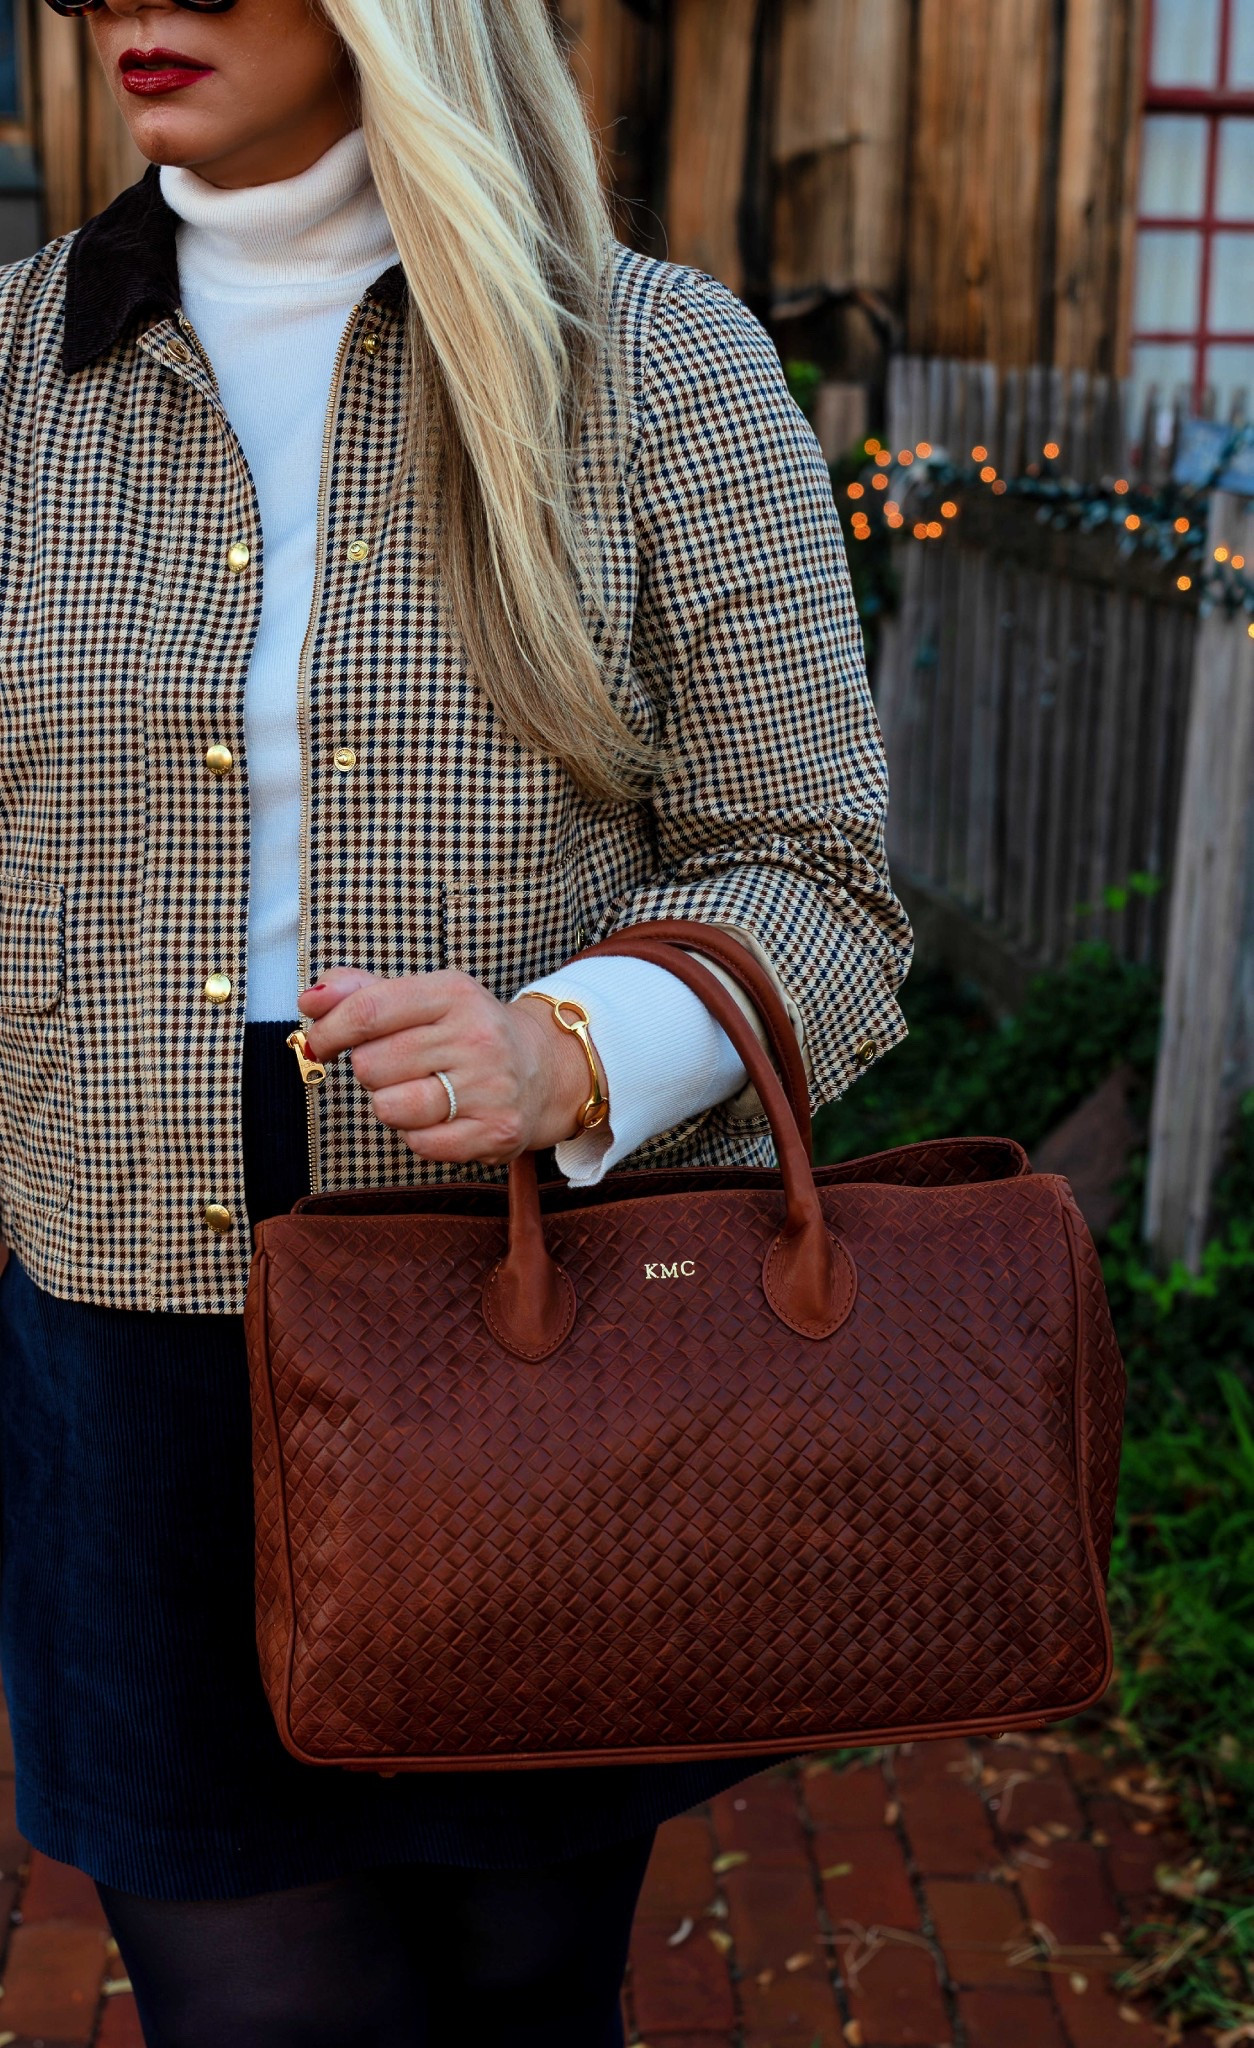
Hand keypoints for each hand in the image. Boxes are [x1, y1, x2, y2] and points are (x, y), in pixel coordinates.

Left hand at [296, 968, 594, 1164]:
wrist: (542, 1068)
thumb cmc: (464, 1032)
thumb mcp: (422, 997)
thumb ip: (359, 991)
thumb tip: (310, 999)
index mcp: (454, 993)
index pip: (367, 1011)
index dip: (328, 1031)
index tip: (320, 1043)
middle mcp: (477, 1036)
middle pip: (371, 1065)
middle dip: (370, 1070)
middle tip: (399, 1066)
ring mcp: (490, 1086)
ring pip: (389, 1107)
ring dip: (390, 1104)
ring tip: (418, 1091)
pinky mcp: (496, 1131)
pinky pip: (419, 1143)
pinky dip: (417, 1134)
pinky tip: (439, 1117)